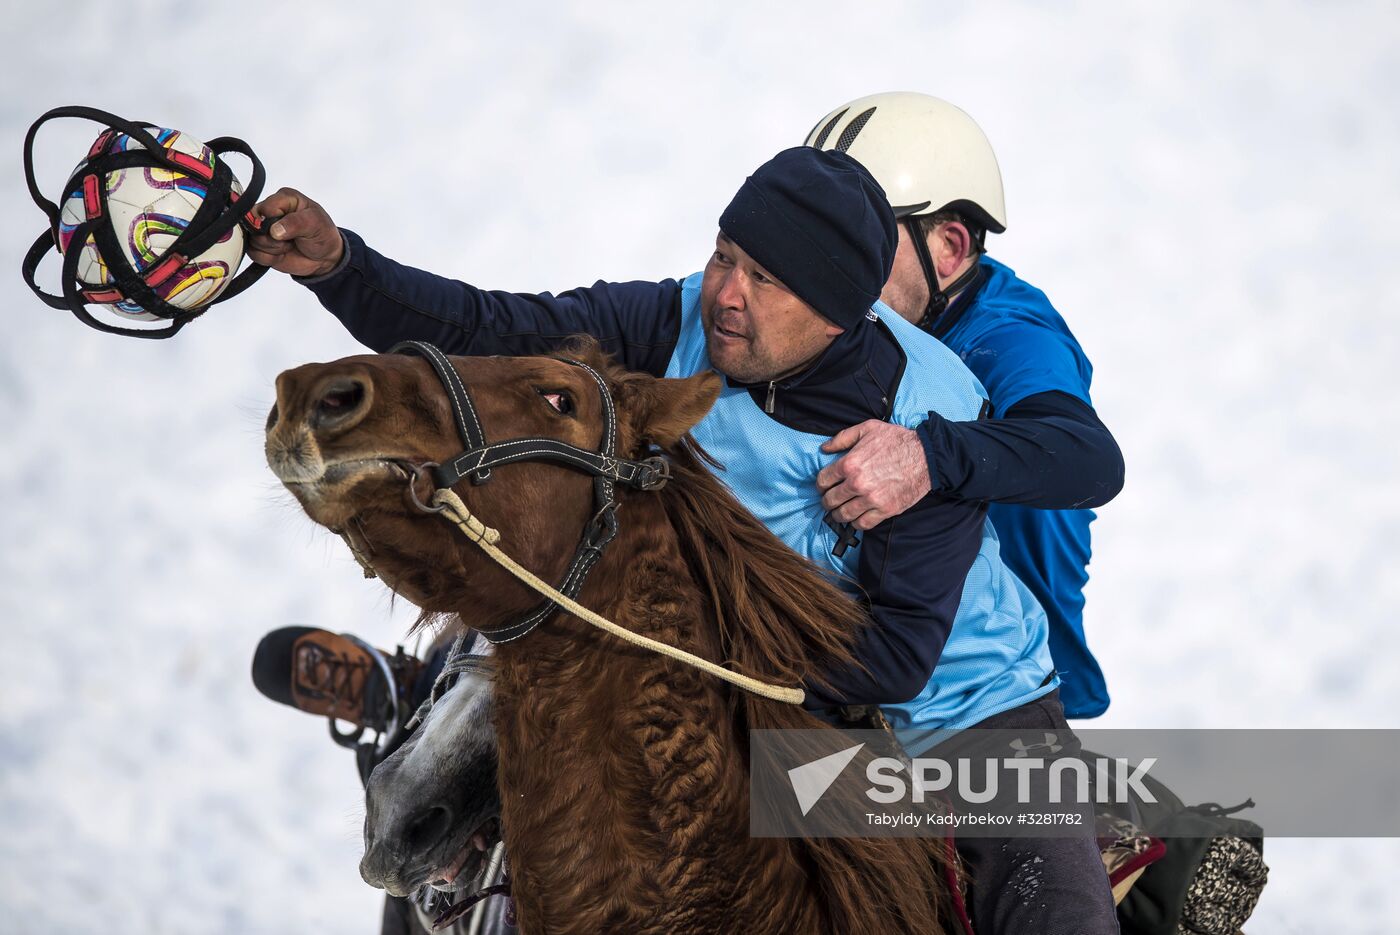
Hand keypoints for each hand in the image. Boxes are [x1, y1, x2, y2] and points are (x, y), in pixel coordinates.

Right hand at [246, 187, 344, 276]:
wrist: (325, 258)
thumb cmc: (322, 234)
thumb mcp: (315, 223)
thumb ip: (295, 223)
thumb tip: (274, 230)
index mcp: (284, 199)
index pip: (265, 206)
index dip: (274, 220)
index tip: (290, 227)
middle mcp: (270, 212)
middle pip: (254, 223)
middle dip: (272, 237)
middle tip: (289, 240)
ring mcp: (263, 230)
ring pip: (253, 240)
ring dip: (273, 248)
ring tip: (288, 246)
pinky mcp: (261, 246)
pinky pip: (253, 253)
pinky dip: (268, 258)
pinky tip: (281, 254)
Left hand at [817, 421, 931, 529]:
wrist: (926, 455)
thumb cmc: (897, 440)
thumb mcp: (867, 428)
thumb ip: (842, 438)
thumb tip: (825, 448)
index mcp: (850, 463)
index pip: (823, 481)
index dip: (821, 485)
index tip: (824, 487)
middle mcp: (857, 483)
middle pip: (830, 500)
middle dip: (827, 501)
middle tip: (830, 500)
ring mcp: (871, 499)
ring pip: (844, 515)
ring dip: (838, 514)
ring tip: (839, 511)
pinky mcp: (886, 510)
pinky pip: (863, 524)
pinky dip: (856, 523)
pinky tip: (856, 517)